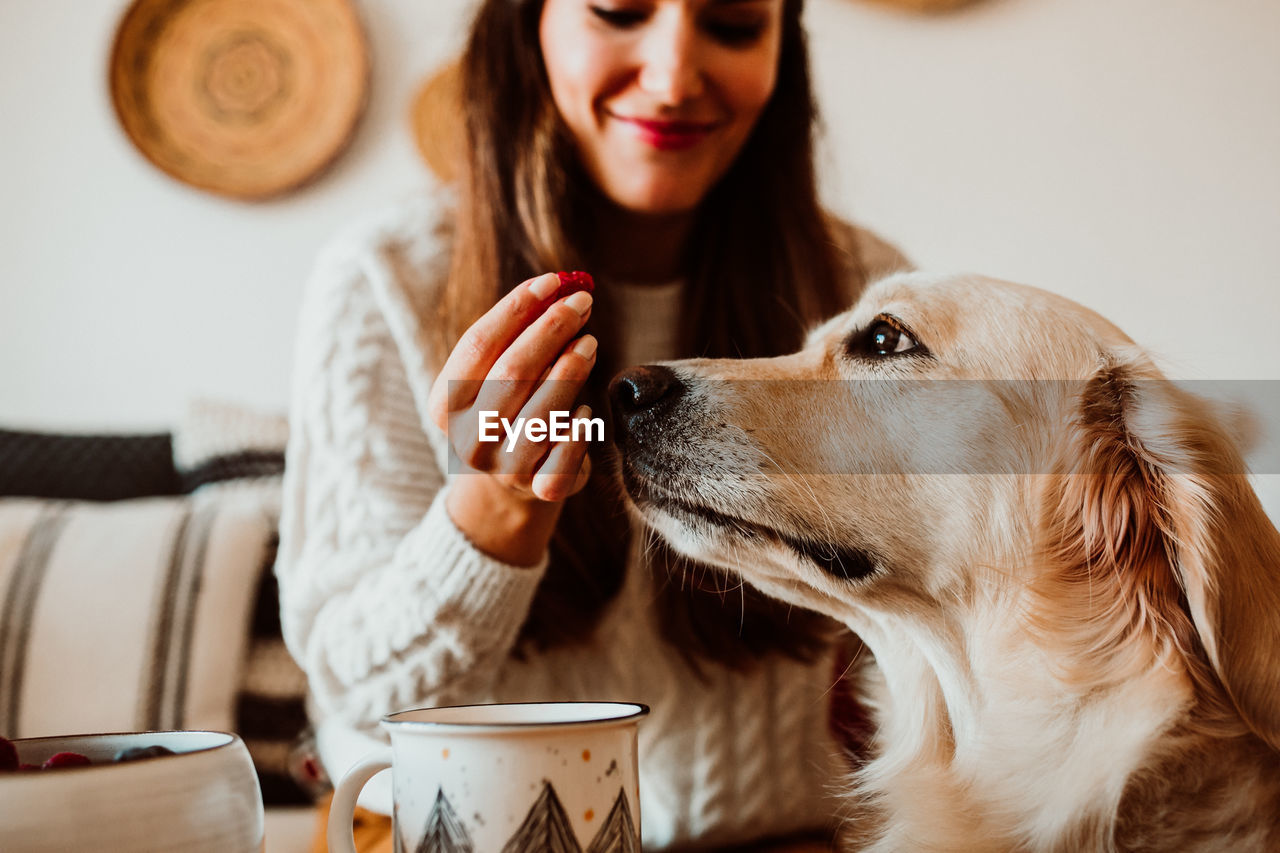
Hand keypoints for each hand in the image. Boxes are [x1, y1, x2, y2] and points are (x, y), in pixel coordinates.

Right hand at [426, 273, 596, 562]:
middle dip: (551, 330)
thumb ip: (519, 335)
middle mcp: (467, 438)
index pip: (480, 343)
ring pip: (543, 409)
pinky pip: (567, 453)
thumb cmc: (508, 411)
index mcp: (445, 404)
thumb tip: (560, 286)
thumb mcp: (498, 375)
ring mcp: (502, 468)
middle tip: (581, 302)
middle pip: (512, 371)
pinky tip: (587, 410)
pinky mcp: (540, 490)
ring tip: (589, 343)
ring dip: (571, 370)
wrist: (513, 486)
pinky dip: (580, 427)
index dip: (517, 308)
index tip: (553, 280)